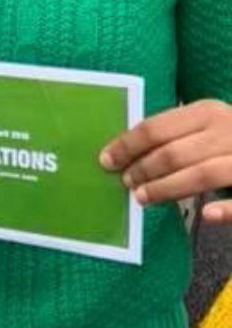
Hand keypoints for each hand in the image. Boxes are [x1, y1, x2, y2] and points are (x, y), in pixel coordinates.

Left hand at [99, 100, 231, 222]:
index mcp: (208, 112)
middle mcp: (228, 130)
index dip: (128, 145)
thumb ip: (176, 135)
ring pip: (202, 174)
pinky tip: (207, 216)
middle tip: (126, 184)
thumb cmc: (228, 139)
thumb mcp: (205, 126)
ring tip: (144, 199)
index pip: (157, 127)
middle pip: (174, 153)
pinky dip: (226, 208)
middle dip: (144, 170)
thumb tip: (123, 152)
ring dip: (169, 189)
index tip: (106, 160)